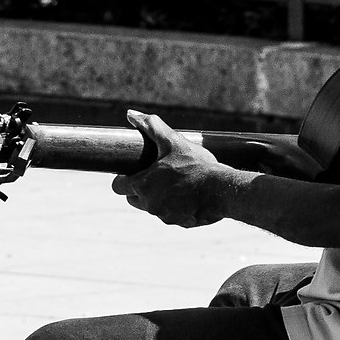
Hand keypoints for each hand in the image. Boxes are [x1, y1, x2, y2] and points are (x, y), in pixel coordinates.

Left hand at [114, 111, 234, 228]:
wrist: (222, 189)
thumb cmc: (196, 165)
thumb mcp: (173, 141)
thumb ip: (151, 126)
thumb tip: (131, 115)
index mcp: (143, 185)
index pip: (118, 186)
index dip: (123, 178)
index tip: (133, 171)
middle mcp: (150, 204)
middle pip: (133, 199)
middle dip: (140, 189)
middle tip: (156, 176)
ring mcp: (165, 216)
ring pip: (154, 207)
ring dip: (159, 198)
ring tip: (176, 184)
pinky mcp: (180, 223)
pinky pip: (172, 216)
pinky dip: (177, 207)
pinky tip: (190, 196)